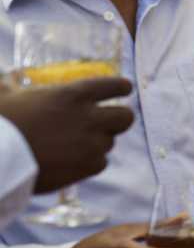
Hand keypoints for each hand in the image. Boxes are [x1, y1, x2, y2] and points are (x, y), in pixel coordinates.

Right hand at [0, 77, 133, 192]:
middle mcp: (89, 118)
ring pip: (110, 142)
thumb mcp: (6, 95)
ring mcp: (92, 144)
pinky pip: (100, 163)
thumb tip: (8, 80)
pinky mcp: (88, 167)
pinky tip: (72, 161)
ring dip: (97, 142)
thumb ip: (15, 86)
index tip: (124, 90)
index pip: (116, 86)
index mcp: (74, 95)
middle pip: (126, 117)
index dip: (122, 88)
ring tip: (74, 144)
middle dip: (119, 119)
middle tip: (107, 121)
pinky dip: (89, 162)